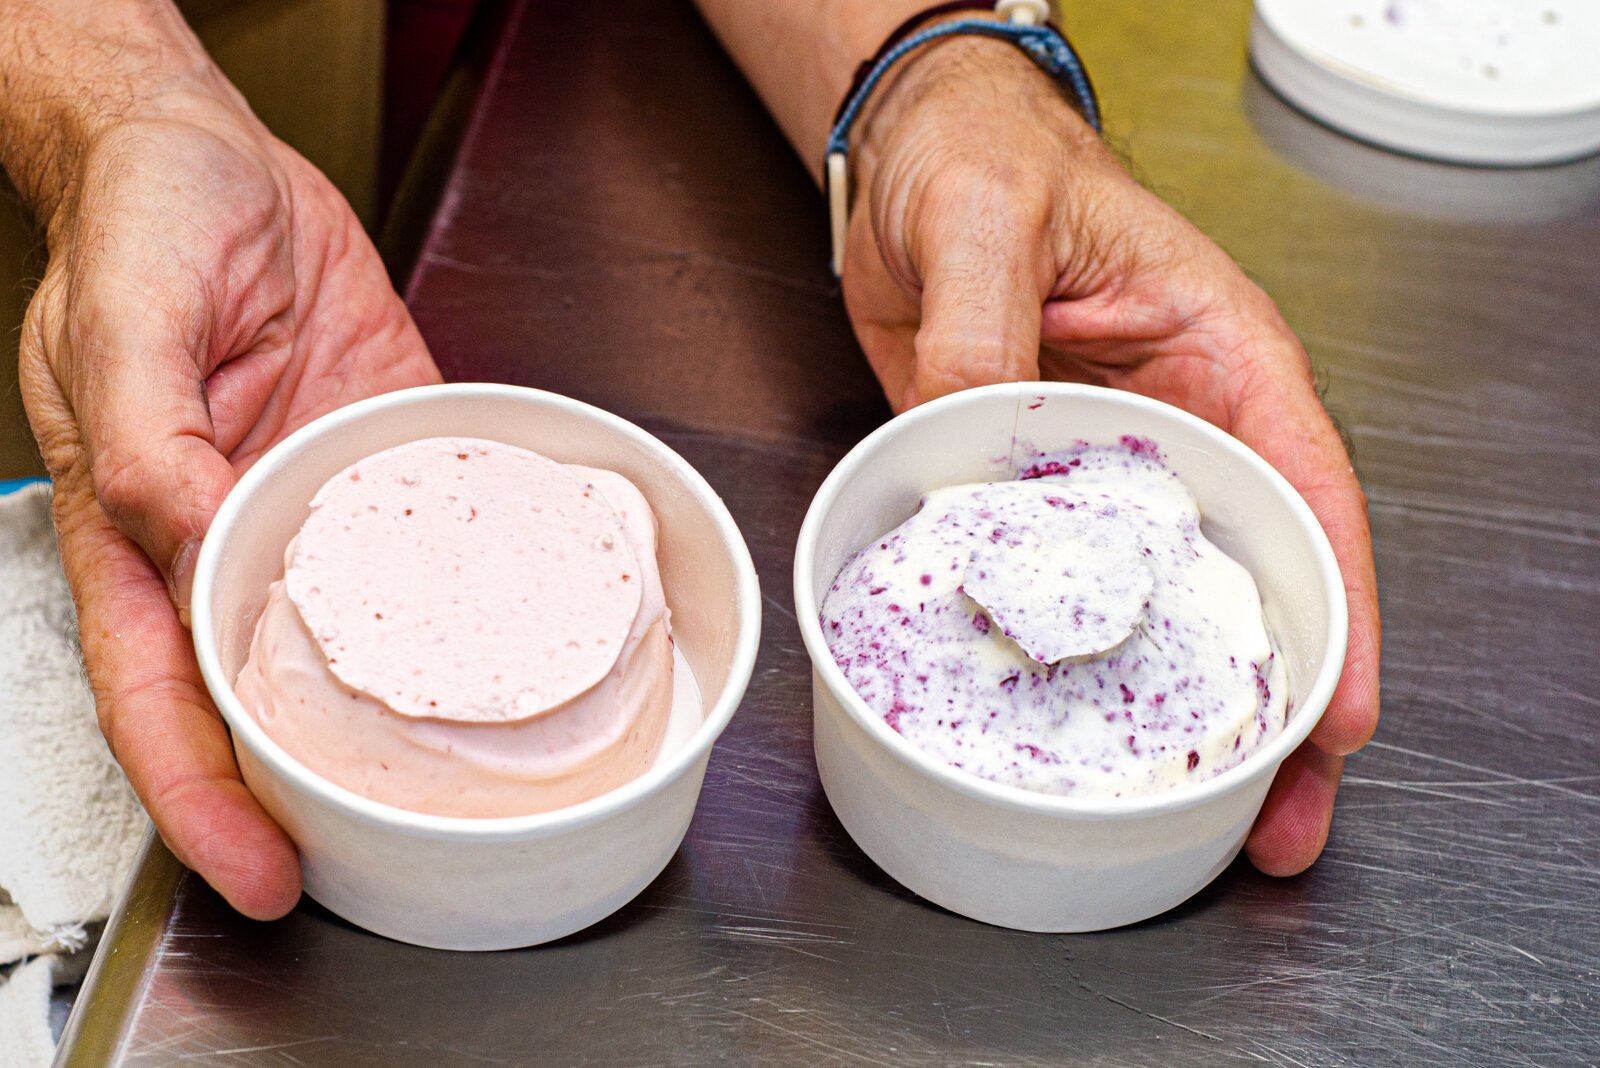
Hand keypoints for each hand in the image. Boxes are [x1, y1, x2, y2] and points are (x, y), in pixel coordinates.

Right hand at [16, 77, 439, 916]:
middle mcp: (225, 538)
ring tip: (452, 787)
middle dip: (298, 793)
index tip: (255, 864)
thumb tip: (182, 528)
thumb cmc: (143, 224)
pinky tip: (511, 641)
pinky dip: (463, 598)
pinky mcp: (379, 466)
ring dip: (385, 720)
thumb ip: (143, 430)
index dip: (200, 793)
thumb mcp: (124, 316)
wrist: (215, 158)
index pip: (158, 694)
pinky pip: (425, 545)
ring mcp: (309, 510)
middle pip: (251, 699)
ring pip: (346, 642)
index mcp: (140, 528)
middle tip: (371, 860)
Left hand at [842, 35, 1379, 874]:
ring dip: (1181, 705)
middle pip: (1253, 578)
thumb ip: (986, 328)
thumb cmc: (986, 157)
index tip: (1338, 711)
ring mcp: (1104, 471)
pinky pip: (1060, 585)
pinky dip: (1072, 656)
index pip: (1305, 492)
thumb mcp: (993, 219)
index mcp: (1218, 359)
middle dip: (1273, 700)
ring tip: (1197, 810)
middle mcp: (1177, 428)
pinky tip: (1072, 721)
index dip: (1333, 609)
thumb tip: (973, 426)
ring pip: (1163, 603)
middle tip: (1274, 814)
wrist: (908, 162)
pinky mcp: (1031, 491)